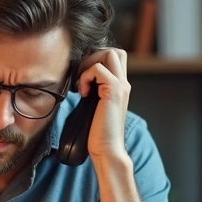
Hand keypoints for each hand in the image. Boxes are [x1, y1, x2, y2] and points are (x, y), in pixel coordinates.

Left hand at [75, 47, 130, 161]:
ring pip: (109, 53)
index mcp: (120, 87)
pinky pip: (98, 69)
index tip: (81, 79)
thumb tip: (77, 83)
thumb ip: (92, 92)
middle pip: (114, 51)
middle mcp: (124, 84)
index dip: (96, 61)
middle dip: (93, 57)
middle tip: (81, 77)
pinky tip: (82, 93)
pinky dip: (85, 77)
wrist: (107, 150)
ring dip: (89, 65)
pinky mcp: (114, 90)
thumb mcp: (94, 107)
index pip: (114, 59)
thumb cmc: (97, 134)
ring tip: (81, 85)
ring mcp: (121, 86)